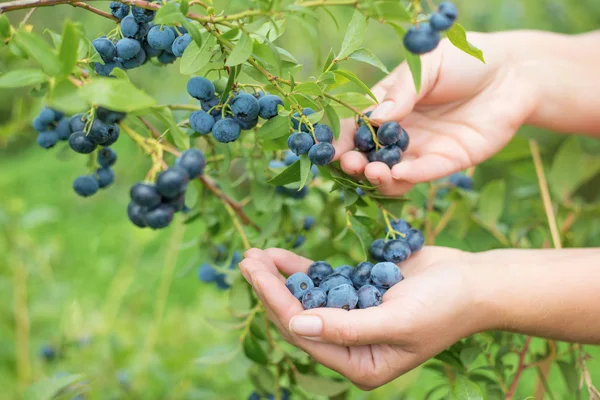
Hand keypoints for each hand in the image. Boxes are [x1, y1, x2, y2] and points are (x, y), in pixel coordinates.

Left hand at [239, 247, 482, 389]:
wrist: (476, 282)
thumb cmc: (445, 306)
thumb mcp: (396, 320)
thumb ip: (345, 328)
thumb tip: (295, 323)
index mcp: (360, 365)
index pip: (305, 333)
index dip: (276, 301)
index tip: (254, 271)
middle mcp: (352, 347)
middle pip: (299, 316)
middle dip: (271, 289)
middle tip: (245, 260)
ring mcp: (353, 320)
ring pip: (306, 299)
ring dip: (280, 278)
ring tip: (254, 256)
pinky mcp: (358, 294)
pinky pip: (323, 284)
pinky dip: (302, 270)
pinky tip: (280, 256)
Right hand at [333, 32, 537, 195]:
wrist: (514, 72)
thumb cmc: (465, 59)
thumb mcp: (427, 64)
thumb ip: (402, 91)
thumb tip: (373, 119)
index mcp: (389, 104)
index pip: (356, 125)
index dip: (340, 139)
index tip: (327, 151)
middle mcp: (401, 131)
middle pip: (370, 154)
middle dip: (355, 163)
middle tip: (350, 164)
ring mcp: (423, 148)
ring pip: (393, 171)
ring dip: (378, 177)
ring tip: (372, 172)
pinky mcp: (448, 162)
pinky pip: (424, 173)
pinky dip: (410, 176)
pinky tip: (399, 174)